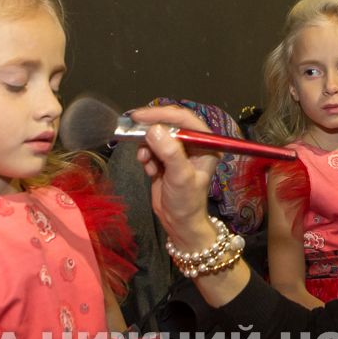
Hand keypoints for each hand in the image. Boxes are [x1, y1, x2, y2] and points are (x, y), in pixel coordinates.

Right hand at [130, 106, 218, 249]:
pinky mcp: (165, 159)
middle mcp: (193, 144)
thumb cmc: (187, 202)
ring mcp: (178, 151)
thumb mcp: (180, 176)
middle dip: (151, 129)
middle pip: (169, 124)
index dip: (162, 114)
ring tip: (145, 160)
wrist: (179, 224)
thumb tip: (153, 130)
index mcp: (205, 144)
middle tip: (132, 131)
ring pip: (157, 136)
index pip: (184, 119)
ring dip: (147, 146)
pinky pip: (151, 148)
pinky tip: (149, 170)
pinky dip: (146, 156)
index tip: (140, 116)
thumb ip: (169, 152)